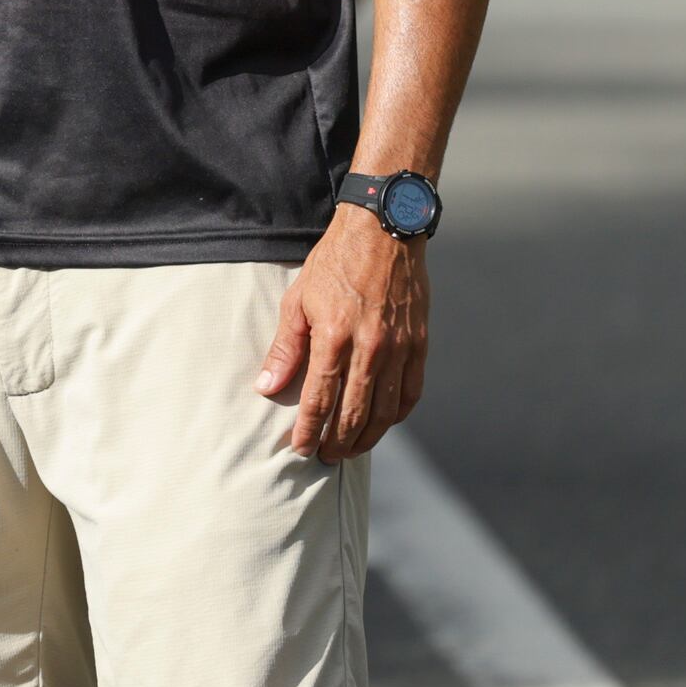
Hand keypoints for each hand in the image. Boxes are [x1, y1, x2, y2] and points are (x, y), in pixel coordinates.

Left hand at [255, 204, 428, 461]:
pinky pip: (411, 392)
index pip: (319, 399)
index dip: (308, 429)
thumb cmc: (334, 262)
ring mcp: (400, 348)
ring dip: (367, 437)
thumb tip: (266, 387)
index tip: (299, 448)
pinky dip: (397, 414)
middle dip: (337, 442)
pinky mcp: (419, 343)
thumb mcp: (298, 298)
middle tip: (325, 457)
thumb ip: (286, 347)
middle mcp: (371, 348)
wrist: (384, 229)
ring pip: (385, 411)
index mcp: (335, 336)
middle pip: (354, 413)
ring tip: (351, 449)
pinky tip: (383, 423)